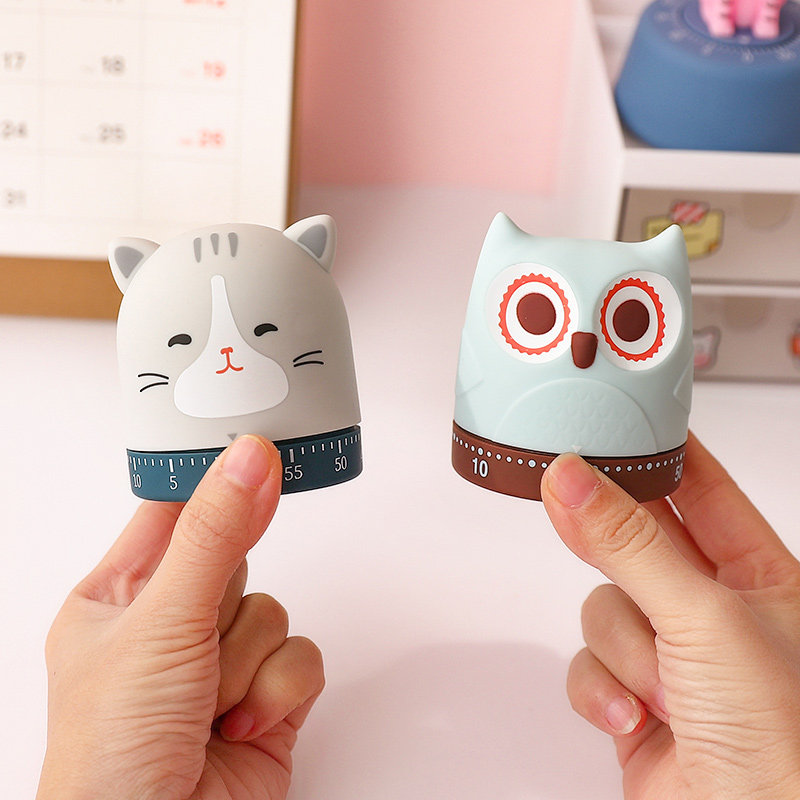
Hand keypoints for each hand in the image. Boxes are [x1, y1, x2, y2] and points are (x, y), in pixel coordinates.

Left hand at [36, 435, 323, 799]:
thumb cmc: (112, 757)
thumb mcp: (163, 622)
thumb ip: (215, 535)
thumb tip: (251, 459)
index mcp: (118, 598)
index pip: (171, 512)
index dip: (209, 487)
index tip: (250, 453)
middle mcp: (171, 626)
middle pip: (238, 558)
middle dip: (226, 603)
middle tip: (198, 631)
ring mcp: (222, 663)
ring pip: (274, 609)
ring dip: (248, 660)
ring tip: (207, 702)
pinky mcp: (267, 698)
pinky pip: (303, 656)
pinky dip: (277, 692)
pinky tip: (238, 725)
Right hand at [541, 433, 799, 798]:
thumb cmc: (782, 749)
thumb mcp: (704, 618)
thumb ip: (629, 541)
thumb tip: (573, 479)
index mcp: (764, 580)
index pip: (706, 490)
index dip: (665, 453)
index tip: (620, 419)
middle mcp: (717, 613)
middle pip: (639, 539)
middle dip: (610, 536)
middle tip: (566, 492)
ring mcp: (673, 657)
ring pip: (605, 603)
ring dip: (622, 646)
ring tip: (661, 685)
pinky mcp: (633, 697)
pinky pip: (588, 662)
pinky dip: (601, 688)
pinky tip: (634, 716)